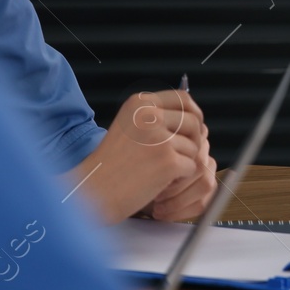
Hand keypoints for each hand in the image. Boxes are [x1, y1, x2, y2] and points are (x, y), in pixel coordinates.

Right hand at [70, 90, 208, 222]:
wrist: (94, 191)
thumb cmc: (112, 164)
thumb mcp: (130, 126)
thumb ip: (156, 117)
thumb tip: (195, 116)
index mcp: (140, 103)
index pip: (183, 98)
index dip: (194, 113)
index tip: (194, 128)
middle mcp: (150, 116)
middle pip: (194, 121)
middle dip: (193, 140)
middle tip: (181, 156)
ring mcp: (159, 138)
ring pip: (194, 146)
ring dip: (184, 162)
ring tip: (162, 171)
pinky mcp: (167, 161)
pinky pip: (191, 166)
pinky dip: (180, 178)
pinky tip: (161, 182)